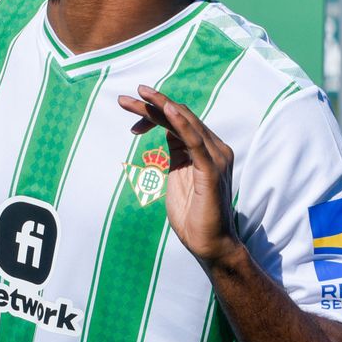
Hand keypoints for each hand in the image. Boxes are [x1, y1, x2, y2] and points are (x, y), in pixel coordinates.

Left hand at [118, 85, 242, 269]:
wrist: (210, 245)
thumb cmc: (193, 215)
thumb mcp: (178, 176)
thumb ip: (176, 153)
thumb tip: (166, 130)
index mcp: (206, 149)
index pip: (179, 120)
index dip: (155, 114)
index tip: (131, 115)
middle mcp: (214, 148)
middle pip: (180, 116)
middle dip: (151, 105)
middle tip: (125, 98)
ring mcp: (215, 157)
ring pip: (185, 122)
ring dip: (160, 106)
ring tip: (138, 95)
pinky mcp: (211, 170)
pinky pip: (195, 140)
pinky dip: (181, 122)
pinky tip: (167, 109)